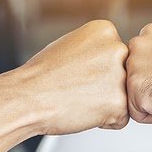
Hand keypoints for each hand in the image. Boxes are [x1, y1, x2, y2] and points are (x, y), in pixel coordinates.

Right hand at [14, 20, 129, 134]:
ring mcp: (120, 76)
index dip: (98, 70)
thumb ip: (97, 49)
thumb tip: (114, 58)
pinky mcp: (119, 103)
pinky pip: (121, 118)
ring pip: (125, 97)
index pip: (117, 56)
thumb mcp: (71, 45)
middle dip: (106, 86)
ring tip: (79, 98)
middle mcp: (117, 48)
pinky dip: (105, 121)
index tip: (78, 72)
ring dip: (106, 103)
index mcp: (105, 30)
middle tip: (78, 87)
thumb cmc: (41, 76)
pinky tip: (83, 110)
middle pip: (125, 75)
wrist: (25, 98)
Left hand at [125, 23, 151, 125]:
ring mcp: (134, 65)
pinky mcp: (134, 87)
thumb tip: (147, 65)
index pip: (138, 60)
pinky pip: (135, 112)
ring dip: (149, 101)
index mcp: (150, 32)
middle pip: (131, 77)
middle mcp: (138, 43)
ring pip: (131, 94)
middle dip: (148, 87)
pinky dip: (150, 115)